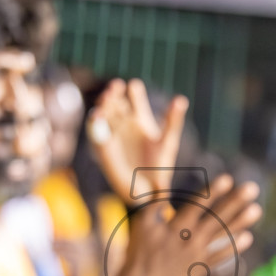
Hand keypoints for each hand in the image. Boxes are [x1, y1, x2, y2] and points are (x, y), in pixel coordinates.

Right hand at [88, 78, 188, 199]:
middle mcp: (124, 124)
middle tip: (116, 86)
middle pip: (116, 103)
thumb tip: (181, 99)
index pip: (135, 100)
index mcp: (141, 121)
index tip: (134, 85)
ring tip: (107, 97)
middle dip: (114, 93)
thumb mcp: (167, 141)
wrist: (146, 190)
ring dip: (104, 104)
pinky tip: (98, 115)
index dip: (134, 91)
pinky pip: (96, 131)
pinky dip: (95, 122)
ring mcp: (113, 134)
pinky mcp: (103, 147)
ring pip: (105, 113)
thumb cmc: (160, 166)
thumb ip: (173, 120)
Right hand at [112, 173, 260, 275]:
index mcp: (177, 225)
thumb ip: (155, 203)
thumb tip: (161, 181)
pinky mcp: (200, 265)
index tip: (228, 178)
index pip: (198, 204)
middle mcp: (191, 238)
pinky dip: (233, 247)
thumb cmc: (140, 248)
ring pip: (222, 235)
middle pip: (217, 217)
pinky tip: (248, 237)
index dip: (213, 191)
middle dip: (235, 202)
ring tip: (257, 209)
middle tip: (253, 189)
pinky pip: (220, 256)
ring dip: (240, 222)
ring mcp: (197, 253)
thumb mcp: (143, 223)